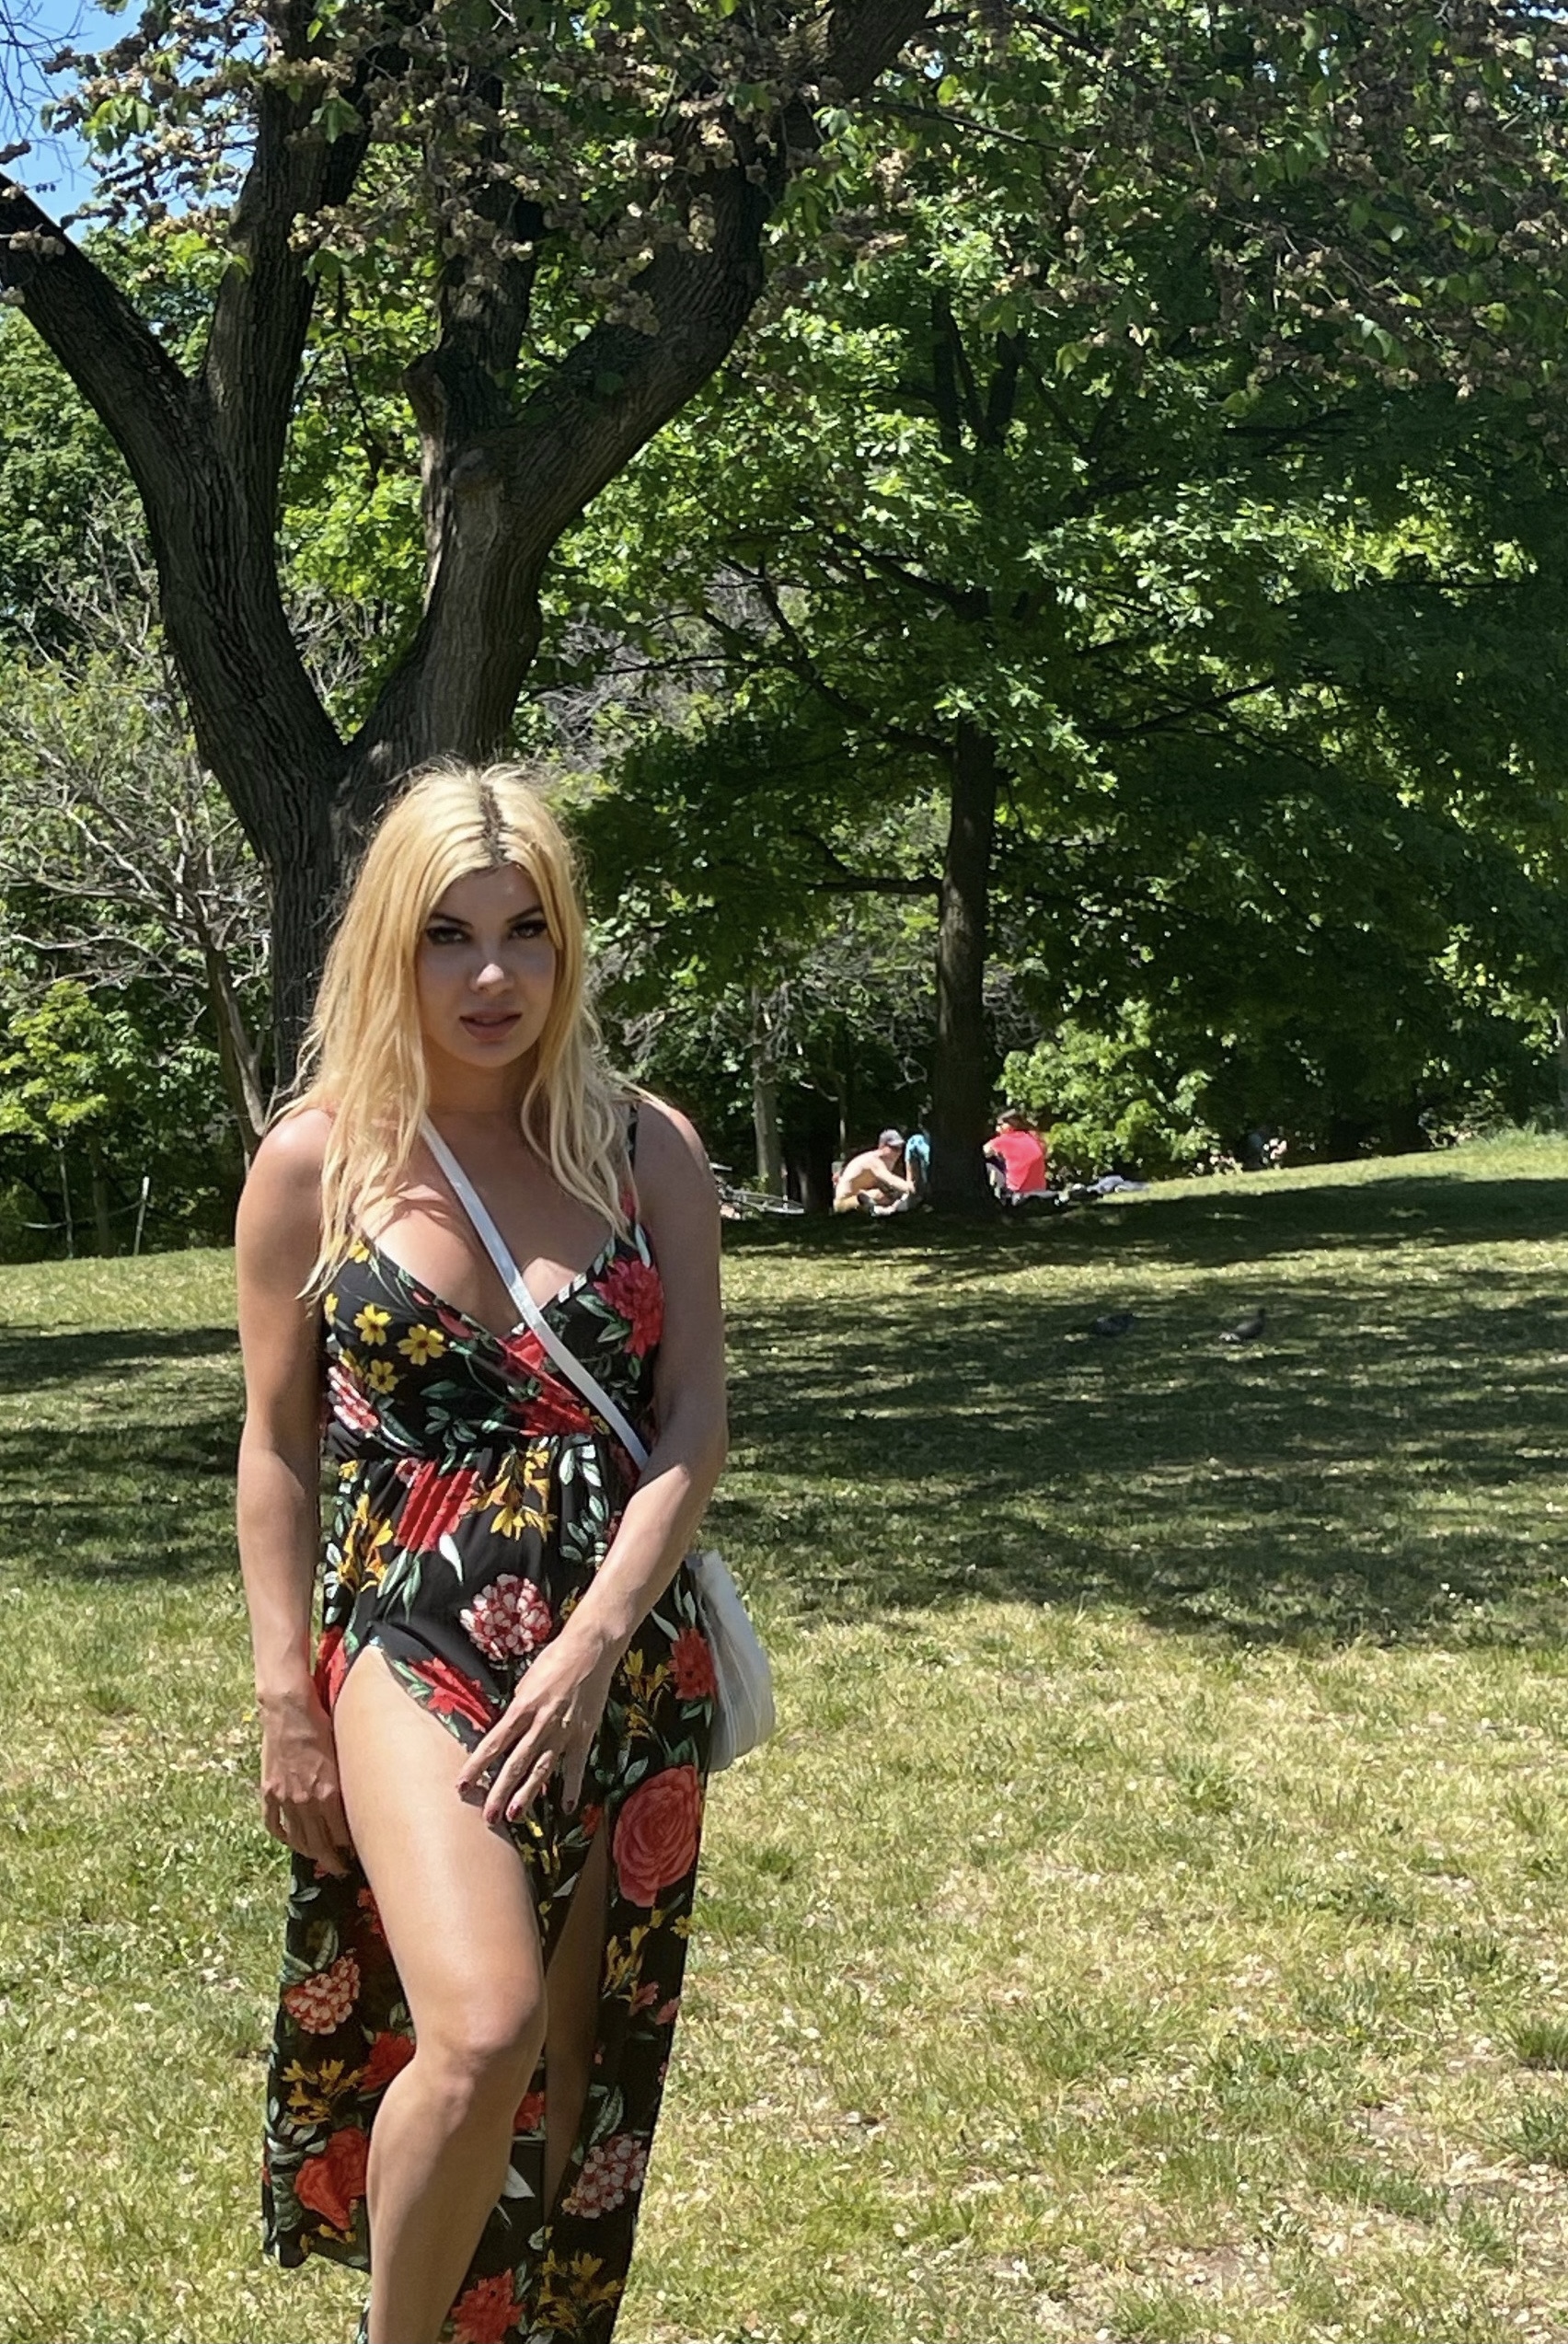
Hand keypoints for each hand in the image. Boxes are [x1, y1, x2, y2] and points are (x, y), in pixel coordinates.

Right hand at [259, 1684, 353, 1875]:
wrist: (289, 1710)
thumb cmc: (323, 1724)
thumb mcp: (344, 1753)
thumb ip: (348, 1781)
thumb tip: (361, 1799)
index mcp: (329, 1793)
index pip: (342, 1834)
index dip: (349, 1848)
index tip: (357, 1854)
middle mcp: (307, 1801)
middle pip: (320, 1844)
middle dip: (332, 1860)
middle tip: (341, 1869)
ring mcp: (285, 1798)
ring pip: (298, 1839)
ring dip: (310, 1853)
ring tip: (319, 1860)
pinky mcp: (269, 1791)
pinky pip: (274, 1824)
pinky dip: (284, 1836)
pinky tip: (292, 1841)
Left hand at [457, 1636, 615, 1829]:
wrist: (590, 1649)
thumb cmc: (554, 1659)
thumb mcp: (527, 1680)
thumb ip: (519, 1708)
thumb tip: (509, 1728)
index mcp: (522, 1708)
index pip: (493, 1743)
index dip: (476, 1766)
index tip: (462, 1786)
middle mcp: (540, 1723)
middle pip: (515, 1763)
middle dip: (499, 1791)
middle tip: (488, 1817)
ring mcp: (563, 1731)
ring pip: (542, 1768)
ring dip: (528, 1794)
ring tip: (515, 1816)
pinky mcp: (583, 1734)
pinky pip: (576, 1765)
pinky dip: (572, 1786)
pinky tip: (565, 1807)